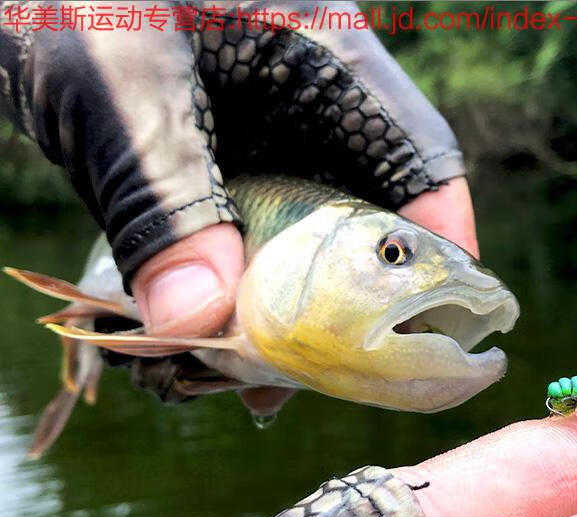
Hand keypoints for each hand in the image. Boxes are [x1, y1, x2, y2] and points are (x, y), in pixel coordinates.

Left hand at [0, 1, 475, 338]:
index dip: (439, 246)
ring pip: (285, 245)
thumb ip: (163, 197)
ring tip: (242, 387)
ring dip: (265, 320)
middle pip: (350, 221)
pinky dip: (211, 300)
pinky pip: (223, 244)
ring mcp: (244, 136)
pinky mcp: (192, 164)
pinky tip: (192, 349)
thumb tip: (194, 322)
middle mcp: (295, 102)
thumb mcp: (121, 83)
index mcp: (318, 56)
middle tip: (305, 381)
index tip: (441, 324)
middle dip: (334, 311)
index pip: (413, 159)